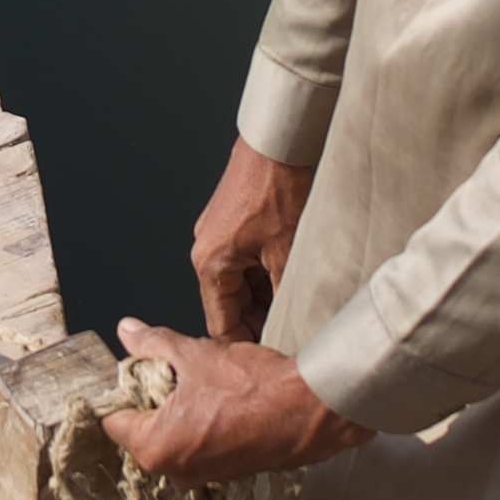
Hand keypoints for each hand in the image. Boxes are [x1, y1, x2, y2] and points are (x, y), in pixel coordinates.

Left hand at [111, 322, 368, 482]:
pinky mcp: (227, 473)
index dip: (122, 391)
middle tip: (172, 371)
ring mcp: (203, 477)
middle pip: (142, 432)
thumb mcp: (194, 354)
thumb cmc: (253, 388)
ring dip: (177, 412)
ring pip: (172, 439)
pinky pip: (199, 447)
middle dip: (151, 400)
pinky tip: (220, 400)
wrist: (310, 411)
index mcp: (155, 448)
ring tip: (200, 383)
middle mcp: (175, 473)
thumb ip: (153, 344)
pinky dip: (201, 425)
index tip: (135, 371)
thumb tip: (127, 332)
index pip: (113, 421)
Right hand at [190, 141, 310, 346]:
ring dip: (263, 297)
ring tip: (294, 308)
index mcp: (210, 263)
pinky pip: (242, 262)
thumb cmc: (276, 189)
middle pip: (228, 304)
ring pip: (238, 283)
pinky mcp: (229, 225)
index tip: (268, 355)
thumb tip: (290, 322)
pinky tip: (288, 280)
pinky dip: (262, 275)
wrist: (276, 144)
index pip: (221, 323)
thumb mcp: (285, 252)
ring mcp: (216, 237)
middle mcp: (205, 252)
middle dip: (258, 320)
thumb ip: (282, 293)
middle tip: (290, 333)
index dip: (246, 343)